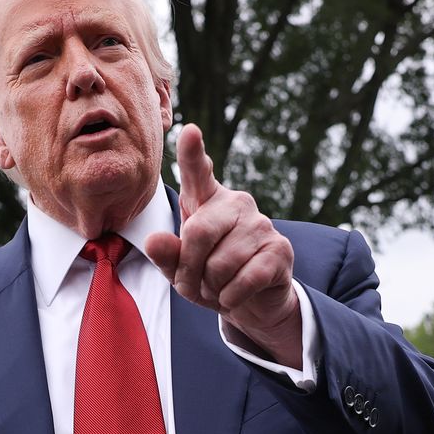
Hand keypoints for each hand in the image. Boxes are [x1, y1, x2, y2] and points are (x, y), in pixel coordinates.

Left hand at [144, 124, 300, 367]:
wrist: (253, 303)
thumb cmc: (212, 278)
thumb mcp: (181, 270)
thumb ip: (166, 255)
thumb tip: (153, 240)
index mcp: (207, 201)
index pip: (197, 173)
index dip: (192, 153)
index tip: (190, 131)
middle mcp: (237, 204)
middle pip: (199, 232)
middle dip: (188, 270)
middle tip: (191, 287)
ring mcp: (262, 225)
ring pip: (221, 263)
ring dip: (211, 288)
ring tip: (216, 290)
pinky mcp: (280, 249)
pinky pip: (244, 279)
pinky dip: (231, 298)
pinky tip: (235, 296)